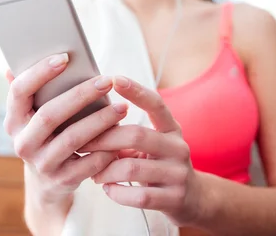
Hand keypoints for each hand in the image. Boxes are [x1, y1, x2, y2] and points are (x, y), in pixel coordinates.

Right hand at [3, 54, 127, 200]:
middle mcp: (23, 143)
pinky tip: (120, 135)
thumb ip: (30, 91)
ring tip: (122, 107)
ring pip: (72, 139)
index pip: (19, 91)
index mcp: (13, 120)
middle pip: (50, 115)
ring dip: (100, 121)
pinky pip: (88, 163)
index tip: (65, 58)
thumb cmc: (46, 136)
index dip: (39, 73)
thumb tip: (17, 63)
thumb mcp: (33, 116)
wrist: (47, 183)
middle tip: (107, 81)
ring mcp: (41, 164)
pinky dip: (106, 149)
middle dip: (81, 95)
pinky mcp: (62, 180)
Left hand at [79, 76, 202, 226]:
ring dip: (106, 170)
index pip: (156, 103)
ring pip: (132, 168)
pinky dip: (116, 192)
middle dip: (104, 139)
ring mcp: (178, 173)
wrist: (192, 197)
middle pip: (136, 135)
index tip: (114, 79)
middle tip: (83, 144)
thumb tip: (89, 121)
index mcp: (171, 128)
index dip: (136, 91)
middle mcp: (178, 147)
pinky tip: (108, 188)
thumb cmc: (160, 164)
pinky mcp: (174, 198)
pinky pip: (137, 196)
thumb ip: (127, 134)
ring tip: (95, 172)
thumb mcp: (151, 145)